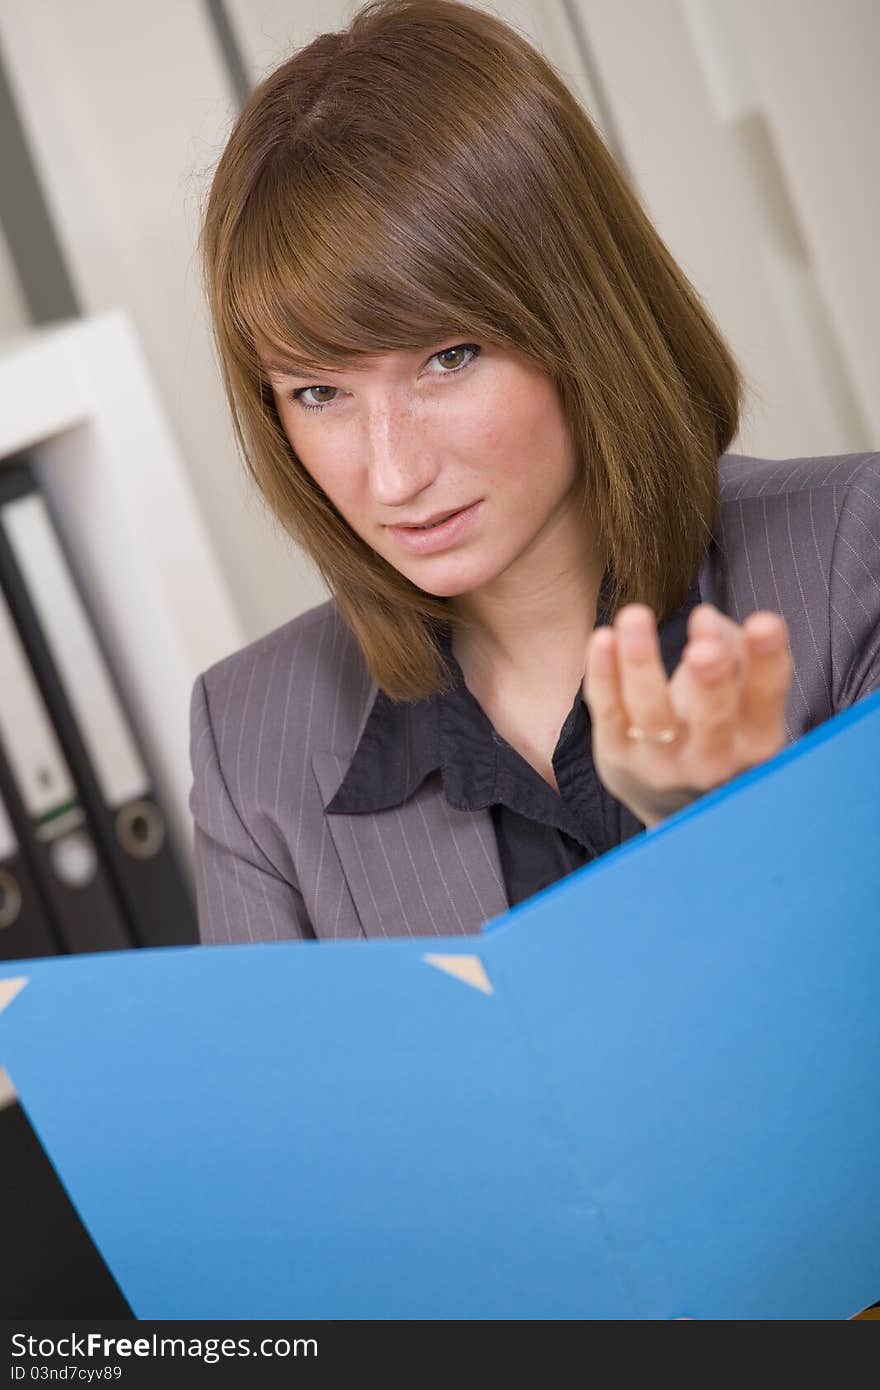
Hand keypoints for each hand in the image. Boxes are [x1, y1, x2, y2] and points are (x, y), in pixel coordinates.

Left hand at [582, 602, 792, 827]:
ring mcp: (661, 763)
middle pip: (712, 719)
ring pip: (651, 712)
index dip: (767, 663)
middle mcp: (711, 761)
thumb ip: (733, 648)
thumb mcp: (739, 694)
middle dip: (710, 681)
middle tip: (703, 649)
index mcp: (755, 742)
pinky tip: (603, 637)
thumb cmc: (717, 725)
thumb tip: (706, 619)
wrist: (673, 803)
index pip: (765, 701)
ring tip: (635, 615)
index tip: (764, 623)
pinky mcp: (618, 756)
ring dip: (641, 662)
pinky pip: (609, 711)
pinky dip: (603, 674)